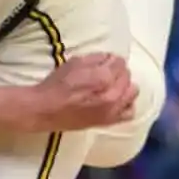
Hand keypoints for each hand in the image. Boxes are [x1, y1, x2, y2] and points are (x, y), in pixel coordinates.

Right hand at [23, 54, 137, 131]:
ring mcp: (113, 110)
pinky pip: (129, 112)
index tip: (105, 60)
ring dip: (125, 85)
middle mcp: (113, 95)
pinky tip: (118, 100)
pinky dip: (127, 103)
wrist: (46, 110)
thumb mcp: (74, 63)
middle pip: (127, 76)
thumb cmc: (57, 84)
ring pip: (132, 92)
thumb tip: (109, 58)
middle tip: (106, 71)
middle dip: (119, 70)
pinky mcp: (109, 121)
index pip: (120, 62)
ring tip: (113, 85)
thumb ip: (95, 58)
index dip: (112, 59)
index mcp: (103, 77)